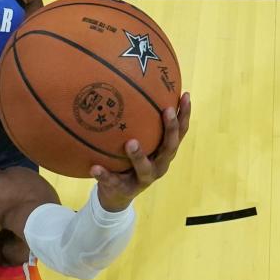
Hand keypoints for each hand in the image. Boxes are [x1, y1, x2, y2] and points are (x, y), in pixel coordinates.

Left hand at [92, 92, 190, 211]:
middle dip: (170, 129)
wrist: (117, 194)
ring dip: (139, 155)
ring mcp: (143, 179)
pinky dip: (104, 175)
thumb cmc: (128, 160)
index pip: (180, 132)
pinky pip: (113, 181)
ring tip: (130, 143)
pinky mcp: (125, 189)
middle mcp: (159, 165)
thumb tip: (130, 85)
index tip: (185, 95)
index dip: (185, 115)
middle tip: (166, 111)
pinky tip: (94, 167)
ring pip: (145, 168)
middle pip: (170, 148)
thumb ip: (137, 122)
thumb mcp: (136, 140)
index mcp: (164, 152)